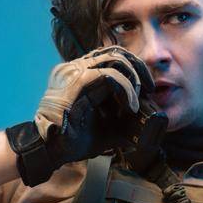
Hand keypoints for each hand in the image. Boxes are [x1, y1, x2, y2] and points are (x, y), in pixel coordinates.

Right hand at [34, 45, 153, 157]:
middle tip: (149, 88)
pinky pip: (108, 76)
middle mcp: (76, 68)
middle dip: (138, 67)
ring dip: (133, 79)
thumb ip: (124, 123)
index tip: (147, 88)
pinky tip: (130, 106)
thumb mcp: (107, 129)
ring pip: (114, 59)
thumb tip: (146, 128)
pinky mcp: (76, 84)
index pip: (111, 56)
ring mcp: (74, 73)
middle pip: (115, 52)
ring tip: (137, 101)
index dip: (134, 66)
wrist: (52, 151)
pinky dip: (125, 89)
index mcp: (81, 74)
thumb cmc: (75, 140)